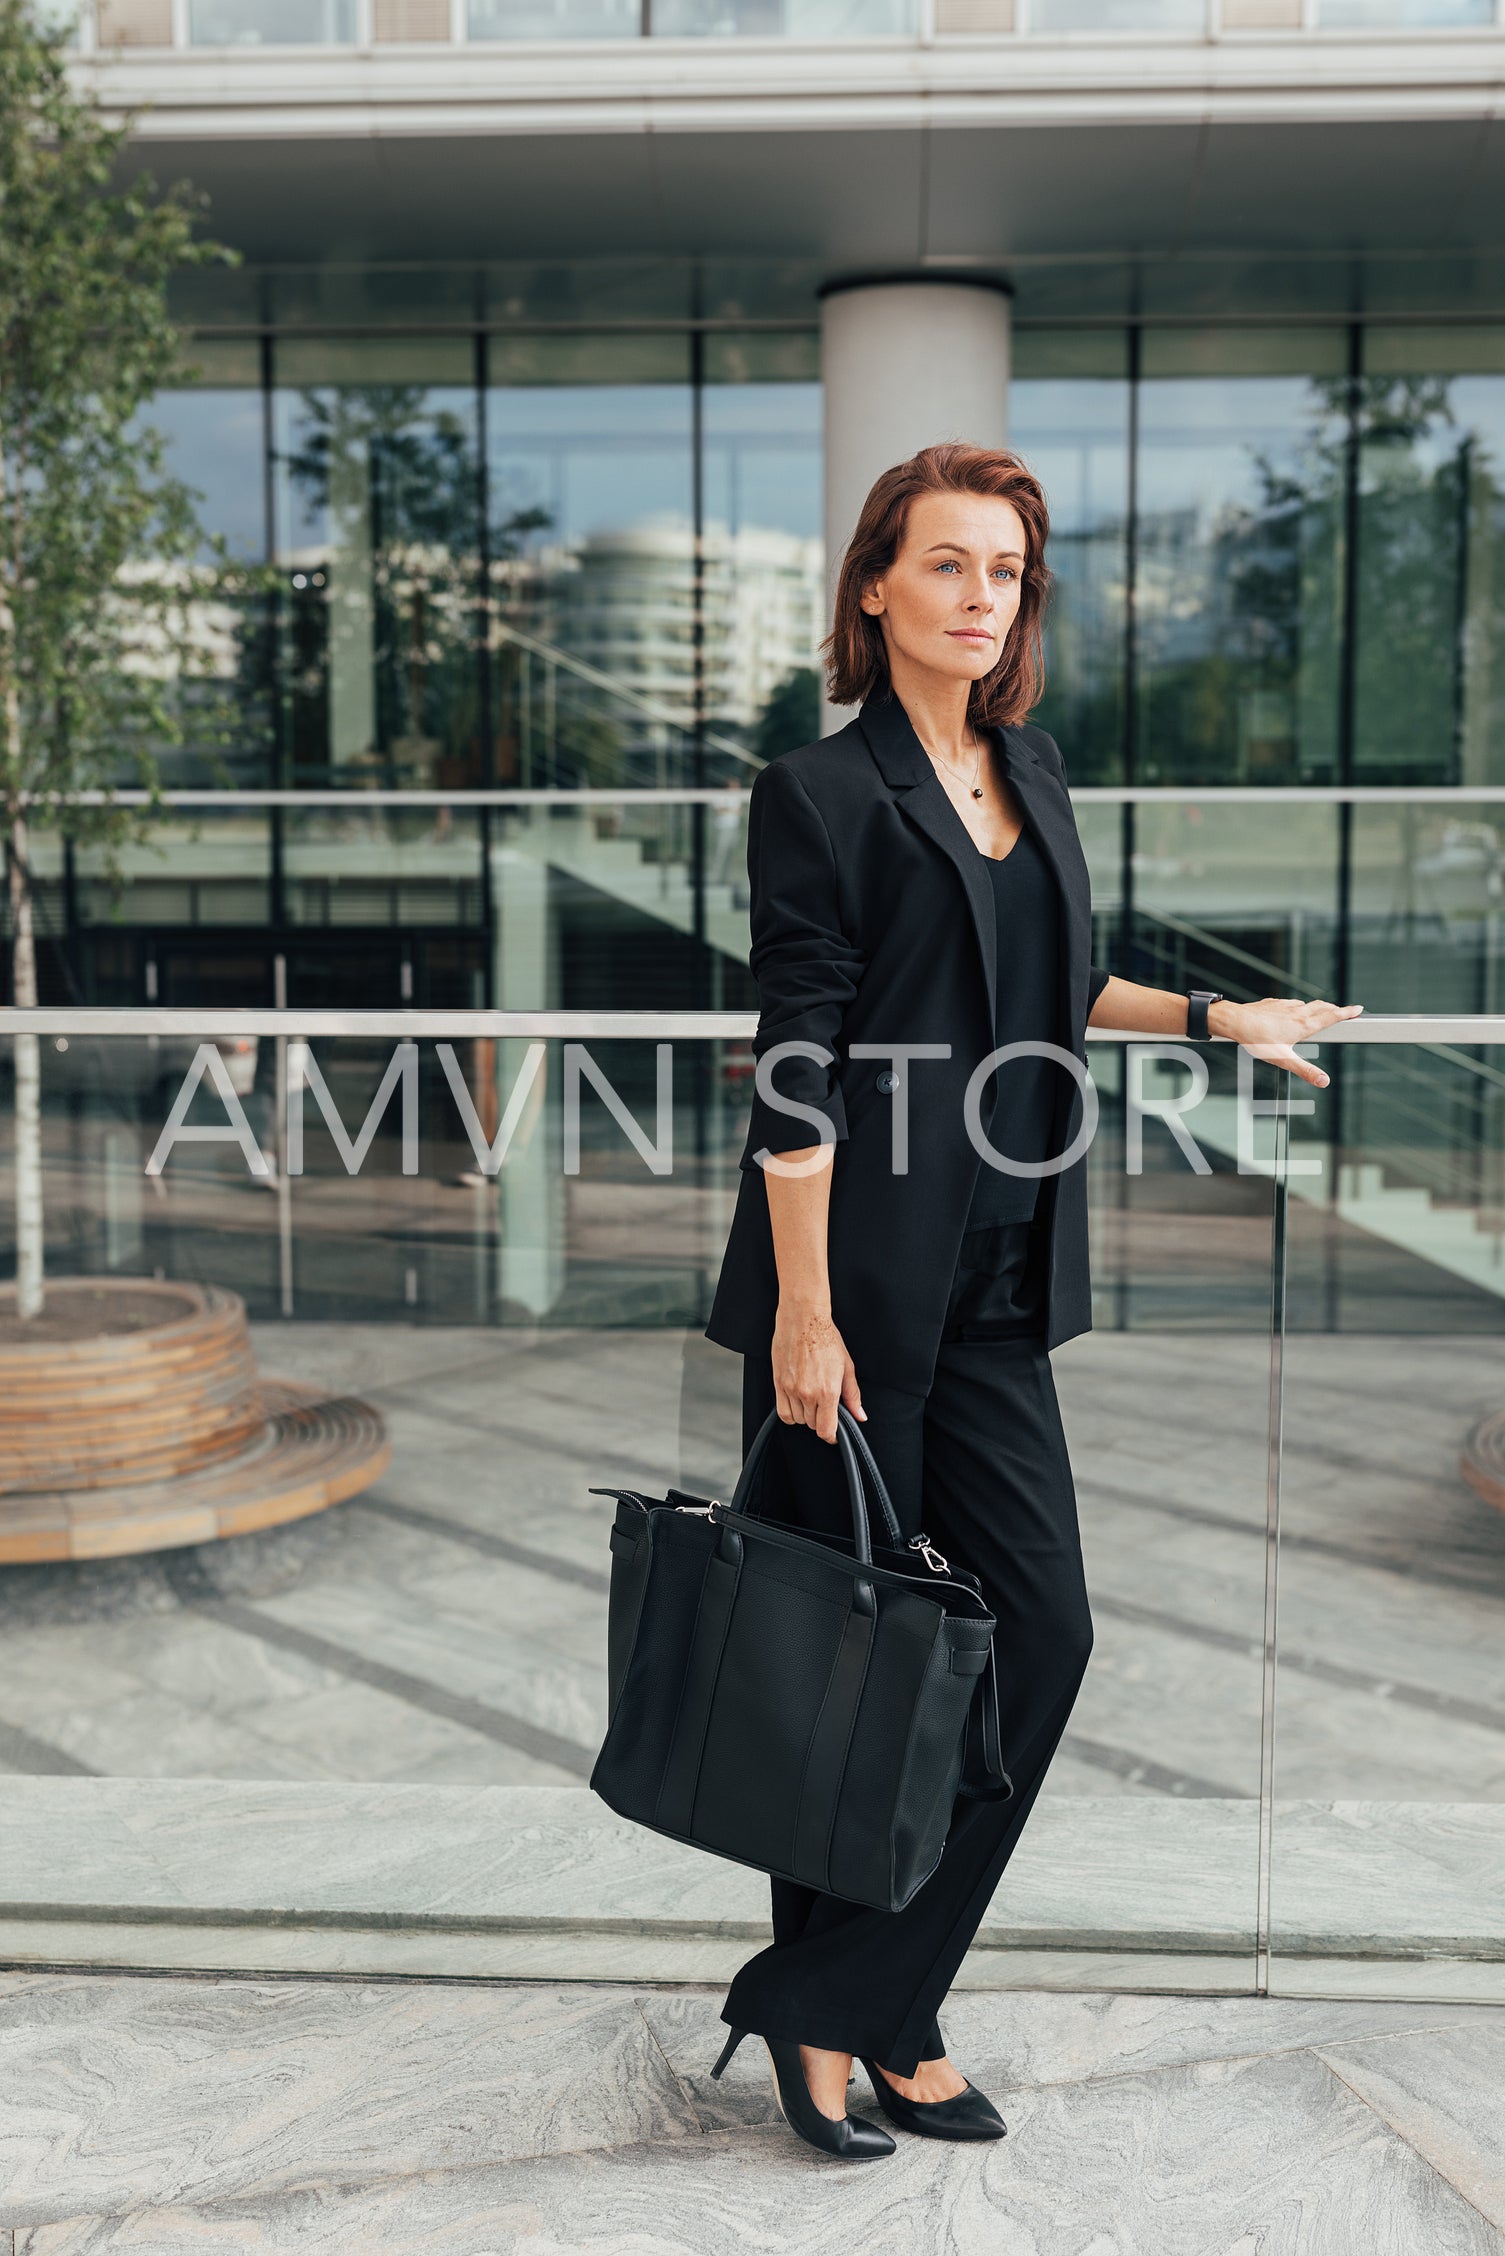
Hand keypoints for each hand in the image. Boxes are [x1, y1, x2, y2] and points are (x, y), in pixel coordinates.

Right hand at [770, 1303, 865, 1443]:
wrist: (804, 1320)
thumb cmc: (826, 1338)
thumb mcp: (847, 1367)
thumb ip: (853, 1396)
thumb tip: (860, 1415)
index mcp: (827, 1391)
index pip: (826, 1430)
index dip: (831, 1436)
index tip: (833, 1433)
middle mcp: (808, 1393)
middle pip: (812, 1425)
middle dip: (820, 1419)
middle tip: (824, 1405)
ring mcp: (791, 1389)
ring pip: (798, 1420)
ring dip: (806, 1415)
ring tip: (811, 1400)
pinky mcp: (778, 1383)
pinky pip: (783, 1412)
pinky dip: (791, 1414)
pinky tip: (797, 1403)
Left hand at [1211, 997, 1363, 1088]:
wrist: (1236, 1021)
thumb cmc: (1257, 1039)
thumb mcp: (1283, 1060)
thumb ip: (1305, 1070)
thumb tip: (1324, 1081)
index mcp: (1304, 1025)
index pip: (1331, 1017)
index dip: (1346, 1013)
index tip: (1359, 1009)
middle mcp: (1297, 1012)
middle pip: (1322, 1007)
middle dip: (1335, 1009)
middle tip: (1344, 1011)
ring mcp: (1285, 1006)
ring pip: (1307, 1004)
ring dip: (1317, 1007)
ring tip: (1321, 1012)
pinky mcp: (1273, 1003)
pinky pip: (1290, 1003)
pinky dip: (1298, 1006)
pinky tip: (1293, 1011)